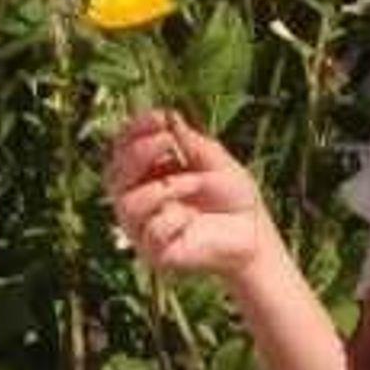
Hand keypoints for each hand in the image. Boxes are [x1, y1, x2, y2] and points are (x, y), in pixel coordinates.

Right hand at [106, 110, 272, 282]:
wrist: (255, 234)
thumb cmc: (233, 196)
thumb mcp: (214, 161)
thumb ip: (189, 142)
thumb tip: (169, 115)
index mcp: (147, 175)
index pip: (122, 150)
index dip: (134, 131)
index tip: (159, 116)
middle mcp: (138, 201)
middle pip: (114, 175)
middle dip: (138, 152)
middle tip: (167, 140)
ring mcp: (143, 229)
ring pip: (128, 205)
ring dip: (164, 187)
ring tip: (195, 183)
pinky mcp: (156, 254)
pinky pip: (152, 231)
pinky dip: (175, 218)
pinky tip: (193, 219)